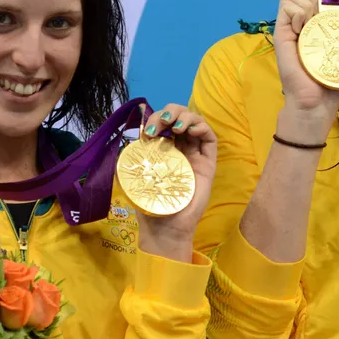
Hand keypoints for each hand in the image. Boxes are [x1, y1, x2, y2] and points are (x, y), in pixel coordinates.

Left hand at [135, 103, 216, 261]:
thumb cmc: (151, 205)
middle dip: (170, 112)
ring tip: (175, 127)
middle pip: (181, 117)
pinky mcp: (208, 163)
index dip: (156, 119)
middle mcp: (181, 148)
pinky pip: (210, 138)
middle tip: (161, 123)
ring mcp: (195, 154)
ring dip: (185, 116)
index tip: (146, 131)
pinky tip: (188, 130)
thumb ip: (132, 160)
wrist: (166, 227)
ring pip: (196, 123)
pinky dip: (201, 126)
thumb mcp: (134, 178)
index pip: (164, 124)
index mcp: (163, 150)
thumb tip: (128, 141)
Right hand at [275, 0, 338, 119]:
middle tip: (322, 15)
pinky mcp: (280, 33)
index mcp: (315, 20)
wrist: (315, 100)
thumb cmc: (330, 77)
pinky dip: (298, 13)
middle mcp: (300, 20)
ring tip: (312, 25)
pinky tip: (303, 29)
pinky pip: (286, 7)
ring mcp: (288, 25)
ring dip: (306, 4)